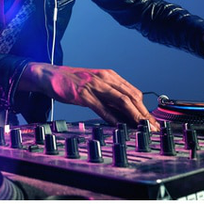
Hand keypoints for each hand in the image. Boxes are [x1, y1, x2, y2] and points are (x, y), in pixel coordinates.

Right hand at [19, 62, 159, 128]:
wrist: (50, 75)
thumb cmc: (72, 82)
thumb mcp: (95, 85)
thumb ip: (109, 96)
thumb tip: (125, 113)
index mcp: (109, 75)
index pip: (134, 92)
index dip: (145, 108)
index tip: (152, 121)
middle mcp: (104, 78)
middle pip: (131, 97)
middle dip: (144, 114)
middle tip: (153, 128)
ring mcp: (94, 86)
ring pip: (120, 101)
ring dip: (134, 116)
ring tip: (142, 128)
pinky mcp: (83, 94)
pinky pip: (102, 108)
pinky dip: (113, 118)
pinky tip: (119, 126)